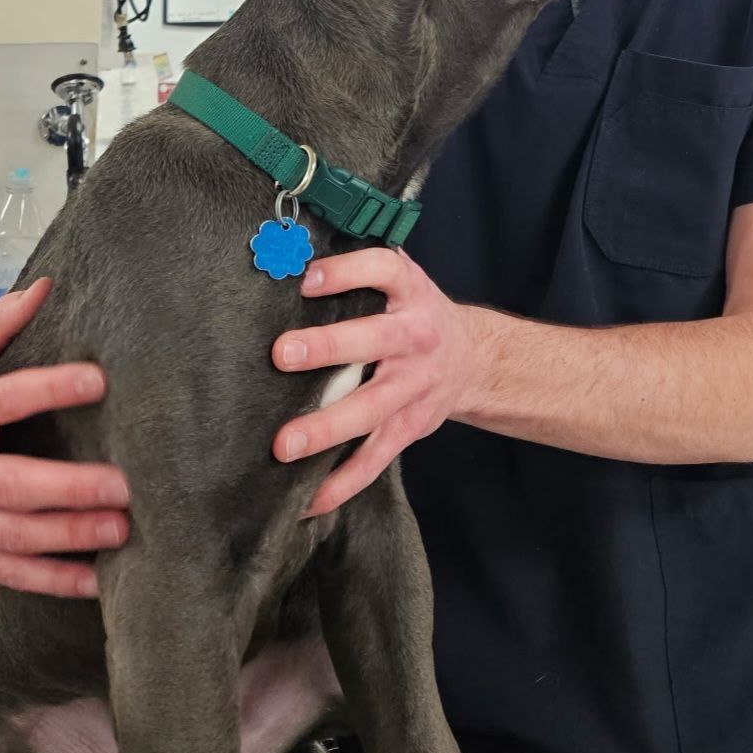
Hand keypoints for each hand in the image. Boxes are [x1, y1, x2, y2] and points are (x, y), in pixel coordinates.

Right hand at [0, 279, 130, 597]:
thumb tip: (46, 286)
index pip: (6, 400)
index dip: (51, 388)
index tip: (100, 380)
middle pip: (13, 486)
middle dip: (70, 488)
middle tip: (125, 485)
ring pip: (17, 535)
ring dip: (71, 536)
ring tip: (123, 530)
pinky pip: (12, 573)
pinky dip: (55, 580)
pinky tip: (98, 580)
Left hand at [272, 249, 484, 516]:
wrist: (472, 359)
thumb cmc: (413, 313)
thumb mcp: (400, 281)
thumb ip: (356, 270)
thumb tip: (285, 251)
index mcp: (411, 294)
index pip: (383, 271)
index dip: (348, 272)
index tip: (307, 278)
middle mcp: (414, 338)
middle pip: (374, 341)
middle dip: (328, 347)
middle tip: (281, 354)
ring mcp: (412, 388)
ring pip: (371, 410)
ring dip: (327, 428)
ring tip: (284, 445)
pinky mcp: (407, 428)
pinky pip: (374, 460)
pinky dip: (342, 483)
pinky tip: (308, 501)